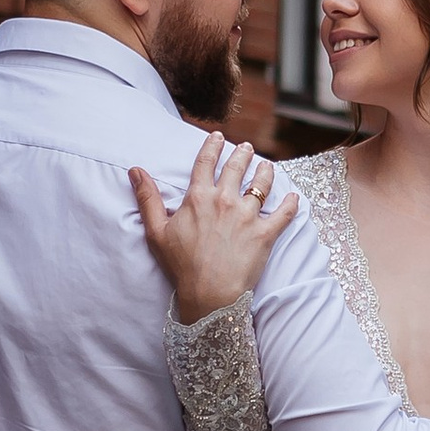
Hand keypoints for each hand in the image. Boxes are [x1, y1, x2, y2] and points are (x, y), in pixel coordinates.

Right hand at [131, 134, 298, 322]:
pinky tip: (294, 197)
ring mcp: (247, 216)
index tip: (218, 137)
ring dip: (265, 172)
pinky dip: (291, 204)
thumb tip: (135, 170)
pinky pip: (283, 214)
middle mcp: (224, 200)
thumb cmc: (181, 265)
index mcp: (199, 198)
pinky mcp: (265, 233)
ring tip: (267, 166)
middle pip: (236, 168)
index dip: (212, 146)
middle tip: (247, 147)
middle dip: (242, 153)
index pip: (206, 163)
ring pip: (261, 185)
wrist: (208, 293)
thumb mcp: (157, 231)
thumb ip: (148, 198)